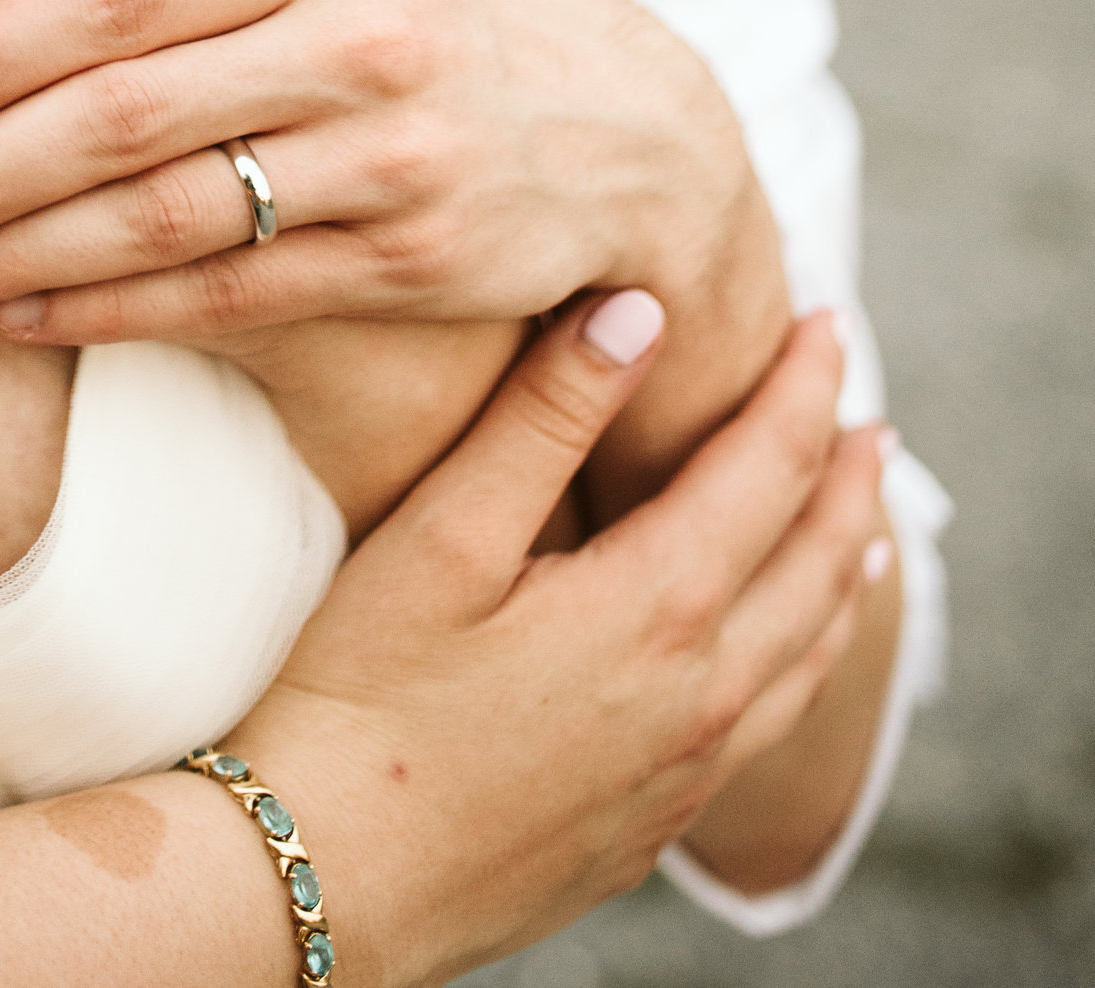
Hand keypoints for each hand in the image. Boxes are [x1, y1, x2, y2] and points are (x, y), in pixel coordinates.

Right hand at [247, 303, 886, 987]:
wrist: (326, 880)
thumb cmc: (362, 697)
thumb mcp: (445, 536)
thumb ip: (546, 417)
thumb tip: (638, 308)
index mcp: (655, 609)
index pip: (768, 469)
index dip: (803, 386)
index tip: (828, 320)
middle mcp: (700, 696)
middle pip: (817, 563)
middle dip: (848, 474)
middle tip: (864, 404)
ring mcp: (684, 772)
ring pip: (810, 654)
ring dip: (844, 568)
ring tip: (863, 518)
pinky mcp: (652, 824)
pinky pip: (772, 721)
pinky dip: (809, 656)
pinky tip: (786, 648)